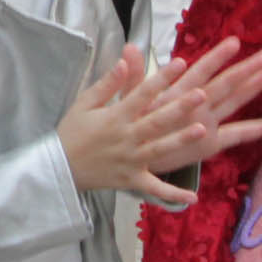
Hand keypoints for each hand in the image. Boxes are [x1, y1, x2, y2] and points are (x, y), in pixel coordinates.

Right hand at [55, 38, 261, 205]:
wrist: (58, 168)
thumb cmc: (72, 132)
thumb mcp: (83, 104)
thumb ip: (106, 84)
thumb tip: (124, 62)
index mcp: (115, 117)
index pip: (141, 93)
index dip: (161, 77)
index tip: (180, 63)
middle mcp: (126, 137)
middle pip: (156, 120)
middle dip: (179, 107)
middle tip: (201, 94)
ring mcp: (131, 160)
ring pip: (160, 149)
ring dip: (181, 140)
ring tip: (202, 130)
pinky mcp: (132, 180)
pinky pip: (154, 188)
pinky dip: (172, 195)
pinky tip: (193, 198)